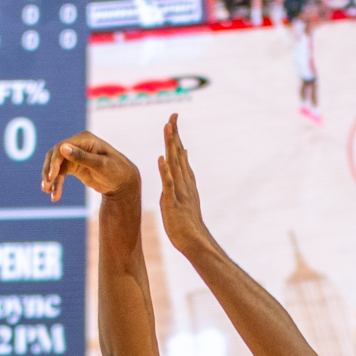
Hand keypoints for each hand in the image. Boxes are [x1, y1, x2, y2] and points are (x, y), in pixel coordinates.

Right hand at [40, 130, 140, 200]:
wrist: (123, 183)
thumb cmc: (116, 171)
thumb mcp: (100, 165)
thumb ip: (82, 157)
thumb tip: (63, 147)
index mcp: (85, 140)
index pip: (63, 147)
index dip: (55, 161)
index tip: (52, 176)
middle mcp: (77, 145)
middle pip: (55, 155)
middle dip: (49, 171)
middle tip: (46, 186)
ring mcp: (74, 155)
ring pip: (56, 165)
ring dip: (51, 179)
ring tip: (49, 193)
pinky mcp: (74, 166)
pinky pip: (60, 173)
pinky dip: (56, 183)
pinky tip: (53, 194)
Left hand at [156, 113, 213, 253]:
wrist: (194, 240)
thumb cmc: (186, 221)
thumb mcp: (183, 195)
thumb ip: (182, 177)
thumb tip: (182, 156)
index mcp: (185, 181)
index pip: (180, 155)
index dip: (176, 137)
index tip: (173, 120)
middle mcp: (184, 182)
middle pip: (178, 154)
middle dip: (174, 134)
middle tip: (172, 115)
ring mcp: (179, 191)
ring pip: (174, 164)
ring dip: (171, 146)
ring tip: (168, 128)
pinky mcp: (173, 202)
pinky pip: (169, 185)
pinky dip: (166, 171)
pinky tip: (161, 159)